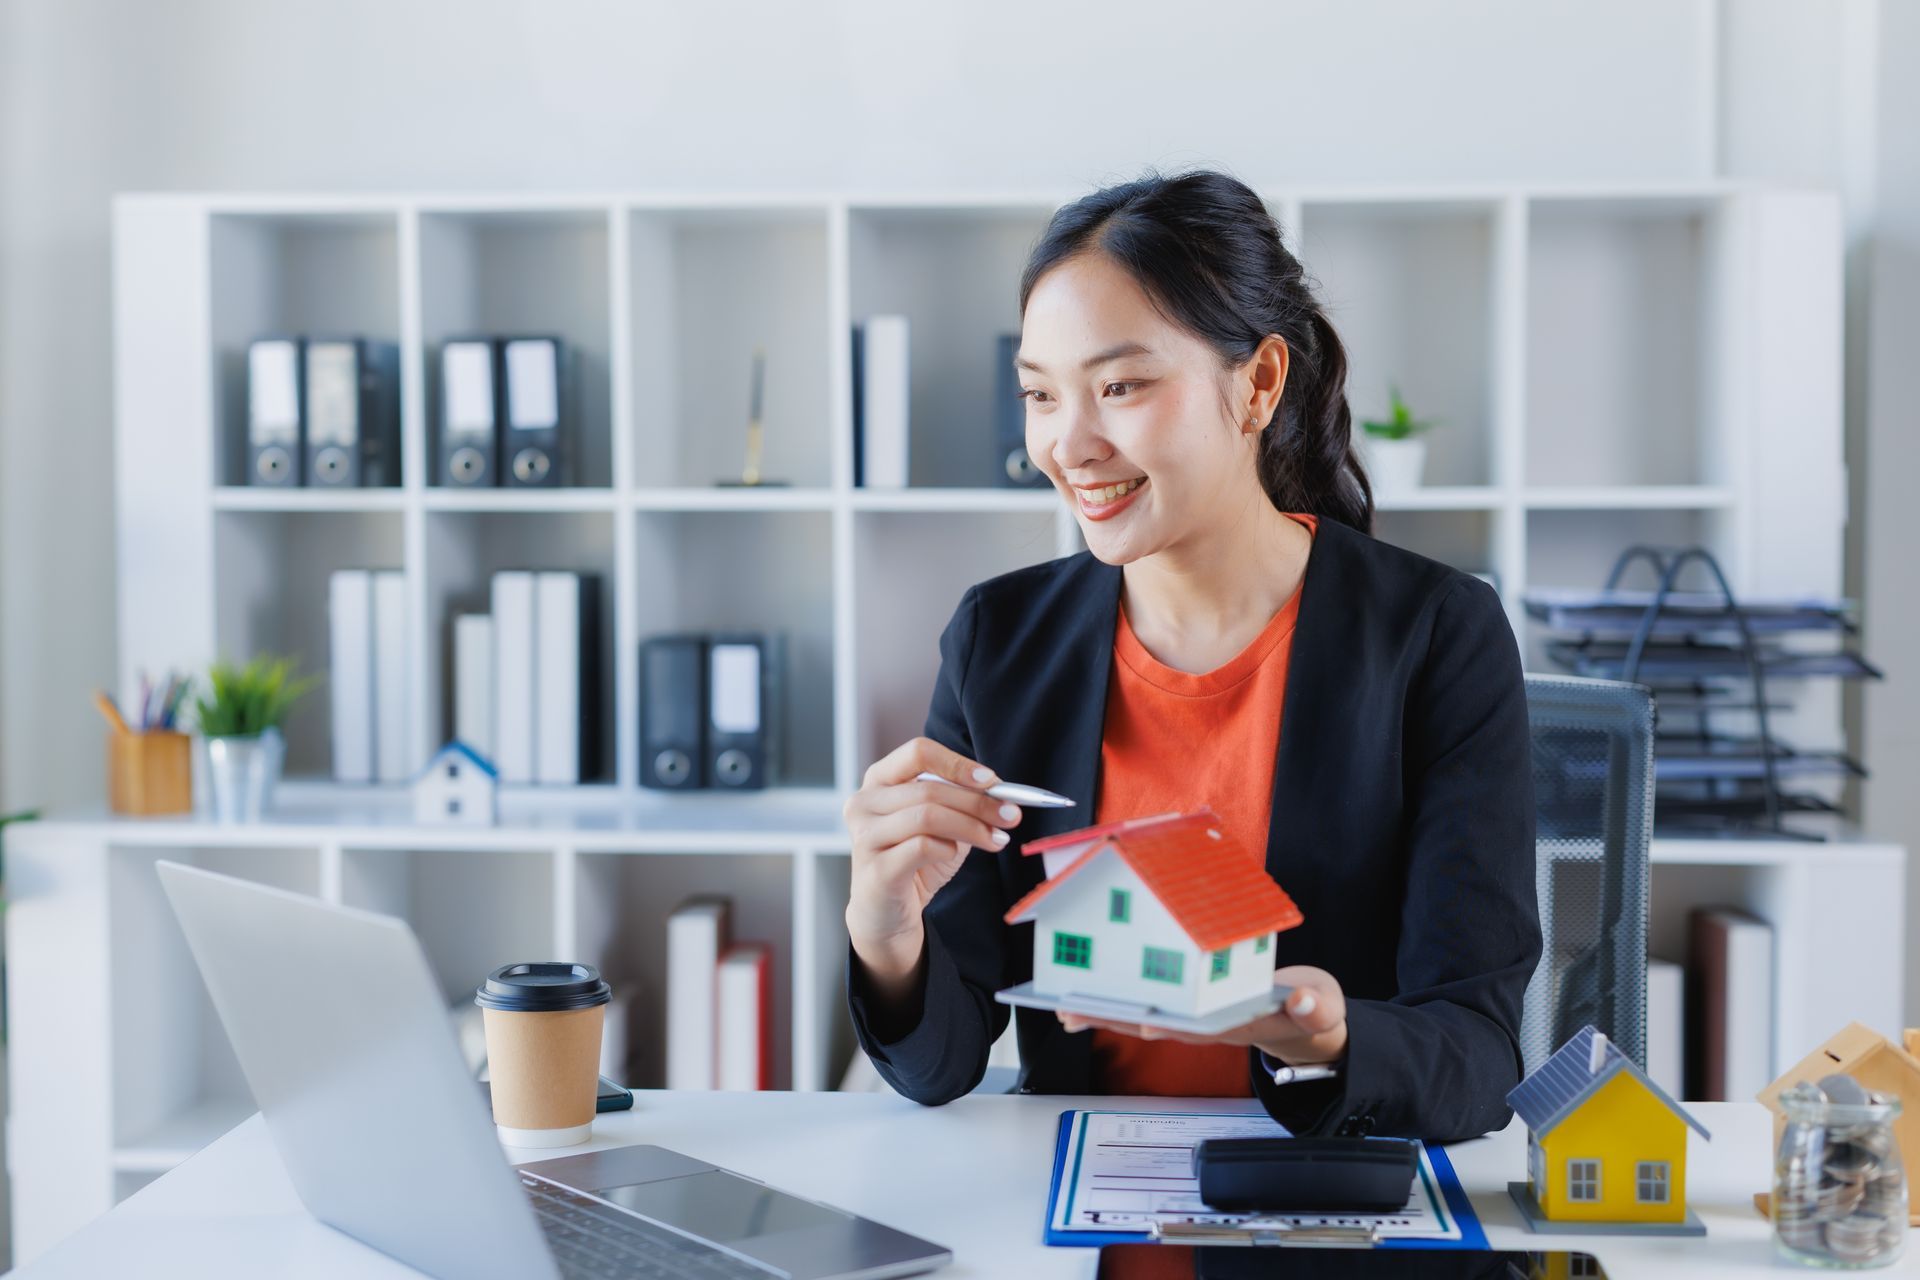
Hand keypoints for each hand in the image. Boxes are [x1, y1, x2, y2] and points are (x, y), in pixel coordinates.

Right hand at [843, 737, 1023, 990]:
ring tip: (996, 838)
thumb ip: (961, 803)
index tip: (992, 781)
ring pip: (927, 815)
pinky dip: (947, 849)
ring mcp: (865, 836)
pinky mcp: (875, 869)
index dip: (957, 764)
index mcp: (879, 780)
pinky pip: (921, 847)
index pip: (918, 753)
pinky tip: (953, 855)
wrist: (888, 915)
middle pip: (929, 789)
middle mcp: (864, 803)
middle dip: (978, 802)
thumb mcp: (940, 824)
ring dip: (971, 826)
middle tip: (1011, 815)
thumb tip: (1002, 794)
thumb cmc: (913, 862)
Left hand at [1055, 965, 1347, 1065]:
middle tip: (1076, 1014)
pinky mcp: (1191, 1001)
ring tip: (1066, 1009)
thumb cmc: (1312, 1010)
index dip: (1176, 1024)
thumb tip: (1305, 1003)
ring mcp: (1199, 1014)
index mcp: (1244, 1022)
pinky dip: (1120, 998)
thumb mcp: (1323, 1009)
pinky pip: (1152, 999)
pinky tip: (1088, 993)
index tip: (1147, 1022)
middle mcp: (1213, 1022)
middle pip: (1162, 1023)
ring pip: (1149, 1013)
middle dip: (1118, 1019)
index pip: (1205, 1026)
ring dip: (1108, 1012)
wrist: (1308, 1017)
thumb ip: (1315, 1008)